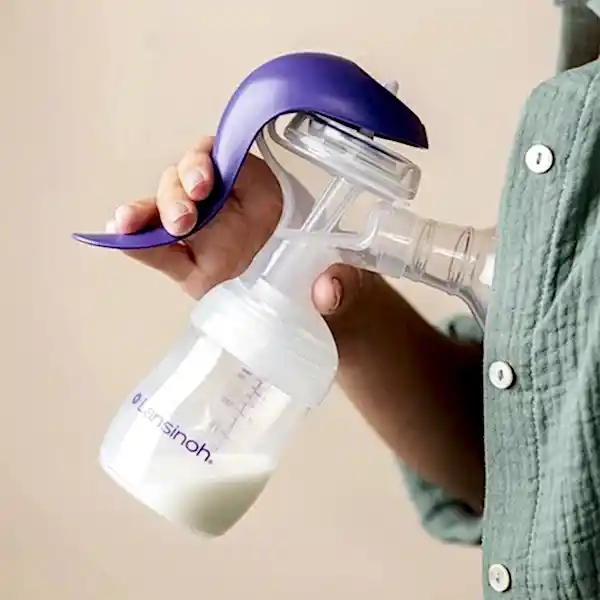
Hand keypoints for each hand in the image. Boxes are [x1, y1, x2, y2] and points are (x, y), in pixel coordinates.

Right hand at [107, 136, 372, 325]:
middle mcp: (229, 206)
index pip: (229, 159)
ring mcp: (205, 237)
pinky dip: (135, 241)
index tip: (206, 182)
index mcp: (265, 193)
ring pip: (165, 208)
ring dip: (148, 210)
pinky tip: (116, 235)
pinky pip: (157, 249)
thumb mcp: (346, 283)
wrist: (316, 318)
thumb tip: (327, 290)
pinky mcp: (189, 267)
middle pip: (188, 178)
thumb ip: (342, 284)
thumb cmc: (331, 286)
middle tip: (187, 217)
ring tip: (135, 224)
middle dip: (178, 189)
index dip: (210, 159)